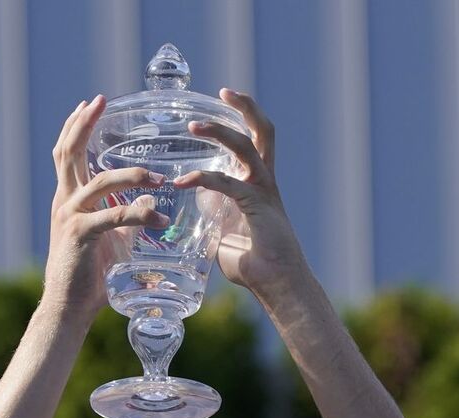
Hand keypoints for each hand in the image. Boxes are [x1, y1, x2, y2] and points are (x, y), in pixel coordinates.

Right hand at [42, 96, 170, 319]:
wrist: (69, 308)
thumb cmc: (90, 276)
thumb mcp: (111, 239)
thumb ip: (126, 218)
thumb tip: (149, 203)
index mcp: (69, 199)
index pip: (67, 153)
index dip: (76, 126)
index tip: (90, 104)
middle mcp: (64, 202)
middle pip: (69, 152)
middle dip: (84, 123)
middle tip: (101, 102)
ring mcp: (70, 217)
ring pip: (100, 181)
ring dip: (132, 175)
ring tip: (158, 177)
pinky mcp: (80, 235)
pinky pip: (113, 216)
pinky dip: (139, 213)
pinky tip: (158, 216)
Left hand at [174, 89, 307, 295]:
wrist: (276, 285)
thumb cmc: (252, 265)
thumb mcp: (221, 233)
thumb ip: (208, 216)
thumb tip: (187, 213)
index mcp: (258, 183)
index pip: (254, 139)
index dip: (242, 116)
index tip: (221, 98)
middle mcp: (264, 181)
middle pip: (262, 131)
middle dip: (245, 107)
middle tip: (223, 90)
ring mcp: (263, 192)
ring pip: (246, 147)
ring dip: (218, 131)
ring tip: (193, 125)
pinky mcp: (257, 208)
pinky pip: (229, 183)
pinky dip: (204, 178)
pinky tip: (182, 181)